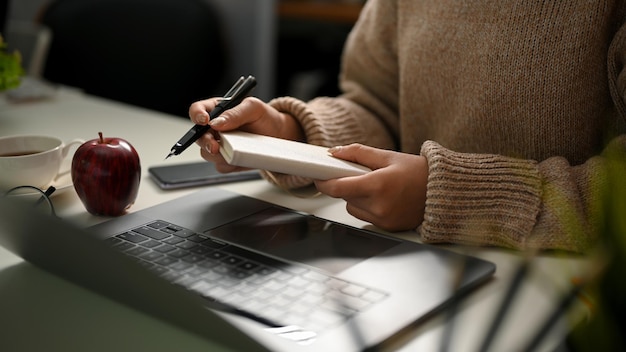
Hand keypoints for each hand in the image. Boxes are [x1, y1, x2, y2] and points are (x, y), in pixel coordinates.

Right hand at [188, 97, 304, 171]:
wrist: (279, 136)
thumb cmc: (265, 118)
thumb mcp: (254, 108)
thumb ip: (235, 113)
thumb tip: (216, 122)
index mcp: (217, 110)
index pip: (197, 110)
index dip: (197, 115)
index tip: (204, 120)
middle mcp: (215, 129)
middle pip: (198, 136)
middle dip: (205, 142)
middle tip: (216, 145)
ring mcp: (220, 145)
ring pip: (207, 154)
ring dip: (218, 155)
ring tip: (236, 150)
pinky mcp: (227, 160)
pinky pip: (221, 166)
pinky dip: (230, 164)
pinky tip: (242, 158)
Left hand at [314, 144, 427, 231]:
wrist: (443, 192)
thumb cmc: (419, 173)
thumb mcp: (388, 156)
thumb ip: (358, 154)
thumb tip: (334, 153)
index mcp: (378, 186)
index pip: (338, 188)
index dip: (324, 182)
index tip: (319, 176)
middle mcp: (379, 207)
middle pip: (344, 197)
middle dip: (347, 185)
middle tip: (361, 175)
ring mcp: (383, 220)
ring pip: (353, 208)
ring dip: (357, 198)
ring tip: (378, 187)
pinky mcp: (387, 228)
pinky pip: (366, 217)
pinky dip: (368, 207)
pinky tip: (385, 198)